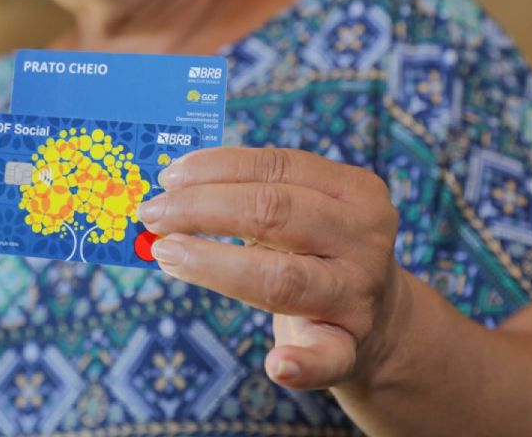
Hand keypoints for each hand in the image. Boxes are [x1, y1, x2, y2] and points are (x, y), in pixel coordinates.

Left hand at [136, 146, 407, 390]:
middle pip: (275, 212)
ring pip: (283, 278)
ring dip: (214, 266)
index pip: (277, 166)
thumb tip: (170, 189)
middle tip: (153, 214)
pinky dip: (302, 364)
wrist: (378, 320)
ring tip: (165, 254)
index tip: (168, 177)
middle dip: (202, 208)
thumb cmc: (317, 251)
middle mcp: (363, 238)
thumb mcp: (305, 210)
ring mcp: (359, 295)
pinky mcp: (352, 348)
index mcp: (355, 190)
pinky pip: (327, 358)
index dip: (216, 168)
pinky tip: (276, 365)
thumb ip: (253, 193)